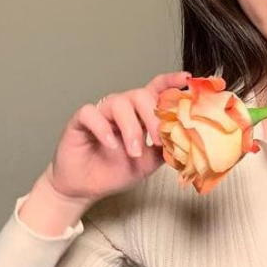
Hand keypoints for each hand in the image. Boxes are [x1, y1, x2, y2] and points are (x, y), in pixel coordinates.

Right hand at [47, 70, 191, 204]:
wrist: (85, 189)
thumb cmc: (116, 171)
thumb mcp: (149, 163)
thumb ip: (165, 148)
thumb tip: (185, 138)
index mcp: (140, 114)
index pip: (156, 90)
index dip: (170, 81)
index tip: (186, 78)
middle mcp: (122, 109)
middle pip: (140, 95)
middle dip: (152, 116)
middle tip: (157, 141)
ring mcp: (101, 113)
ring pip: (118, 103)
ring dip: (130, 128)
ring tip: (134, 151)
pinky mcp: (79, 121)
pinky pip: (91, 113)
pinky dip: (103, 128)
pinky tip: (111, 144)